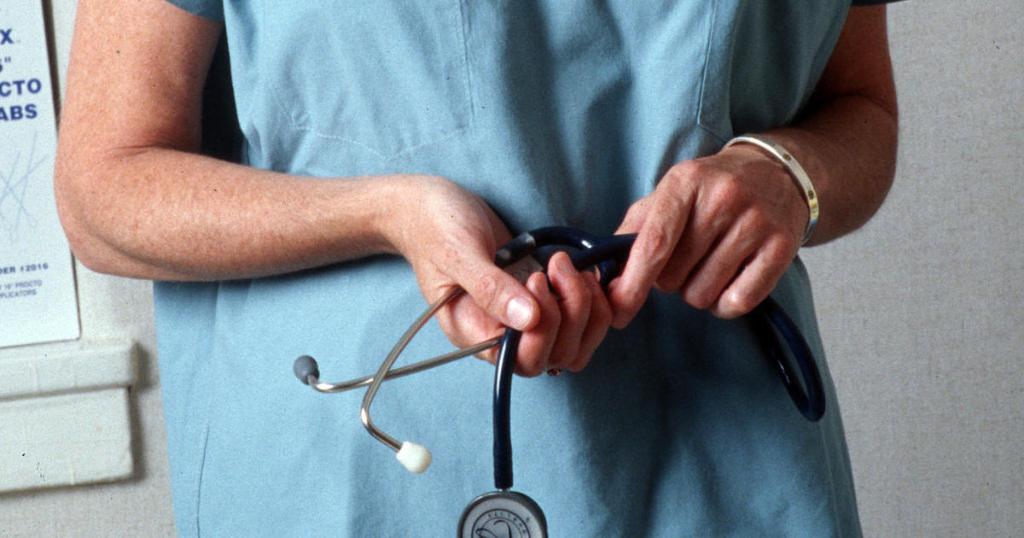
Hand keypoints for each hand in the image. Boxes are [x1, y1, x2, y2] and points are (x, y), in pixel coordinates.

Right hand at [382, 176, 612, 375]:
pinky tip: (580, 266)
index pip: (522, 359)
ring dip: (584, 305)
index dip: (543, 330)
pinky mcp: (541, 295)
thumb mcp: (458, 253)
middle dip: (571, 313)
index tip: (535, 280)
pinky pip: (576, 314)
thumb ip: (490, 288)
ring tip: (566, 264)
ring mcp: (524, 316)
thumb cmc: (435, 228)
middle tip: (557, 266)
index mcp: (475, 333)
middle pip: (556, 355)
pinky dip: (589, 295)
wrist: (431, 207)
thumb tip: (528, 319)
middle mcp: (502, 333)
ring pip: (573, 339)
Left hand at [608, 144, 806, 324]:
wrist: (778, 171)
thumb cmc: (711, 189)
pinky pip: (739, 302)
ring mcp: (756, 222)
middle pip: (674, 276)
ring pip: (704, 294)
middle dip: (669, 281)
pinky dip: (726, 303)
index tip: (618, 309)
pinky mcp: (782, 247)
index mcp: (686, 182)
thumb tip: (605, 275)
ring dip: (698, 292)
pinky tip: (730, 281)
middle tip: (686, 259)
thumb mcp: (671, 193)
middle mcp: (723, 198)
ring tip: (709, 266)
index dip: (632, 283)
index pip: (653, 242)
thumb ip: (634, 229)